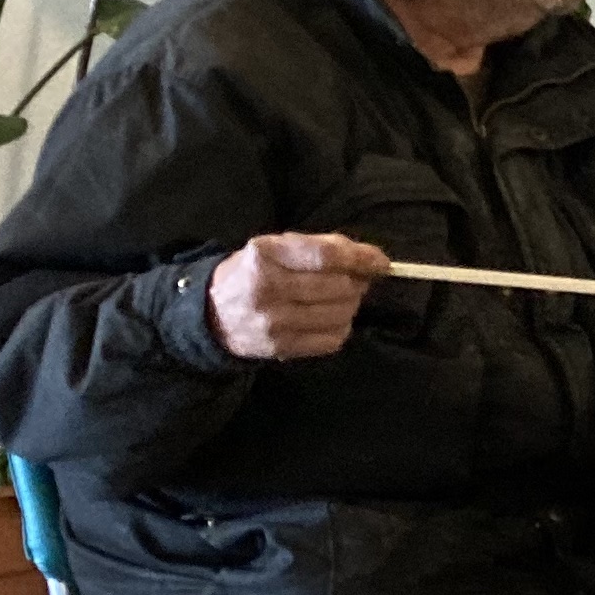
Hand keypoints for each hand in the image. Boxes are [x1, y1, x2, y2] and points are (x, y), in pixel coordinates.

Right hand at [204, 234, 386, 360]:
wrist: (212, 314)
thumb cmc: (254, 272)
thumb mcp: (276, 246)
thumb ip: (322, 246)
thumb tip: (371, 260)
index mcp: (265, 255)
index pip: (326, 256)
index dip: (361, 259)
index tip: (382, 263)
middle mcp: (267, 289)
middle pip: (339, 287)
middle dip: (356, 283)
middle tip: (353, 281)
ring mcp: (273, 322)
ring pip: (340, 314)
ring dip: (350, 306)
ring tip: (338, 299)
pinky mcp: (281, 348)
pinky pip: (332, 339)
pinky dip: (340, 327)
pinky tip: (327, 319)